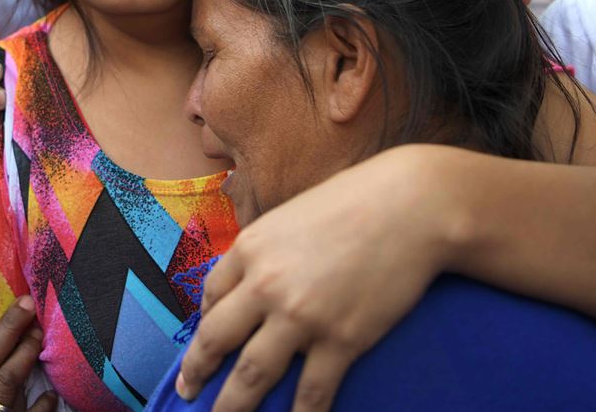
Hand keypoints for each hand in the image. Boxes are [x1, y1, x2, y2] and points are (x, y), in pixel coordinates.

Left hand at [176, 147, 453, 411]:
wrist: (409, 207)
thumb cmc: (351, 203)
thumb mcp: (289, 218)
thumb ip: (264, 253)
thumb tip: (249, 286)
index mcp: (249, 249)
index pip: (210, 297)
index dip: (203, 324)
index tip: (203, 344)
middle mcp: (265, 285)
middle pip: (217, 340)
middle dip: (198, 371)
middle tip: (186, 392)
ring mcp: (301, 316)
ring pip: (253, 374)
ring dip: (232, 406)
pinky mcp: (341, 340)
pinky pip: (312, 392)